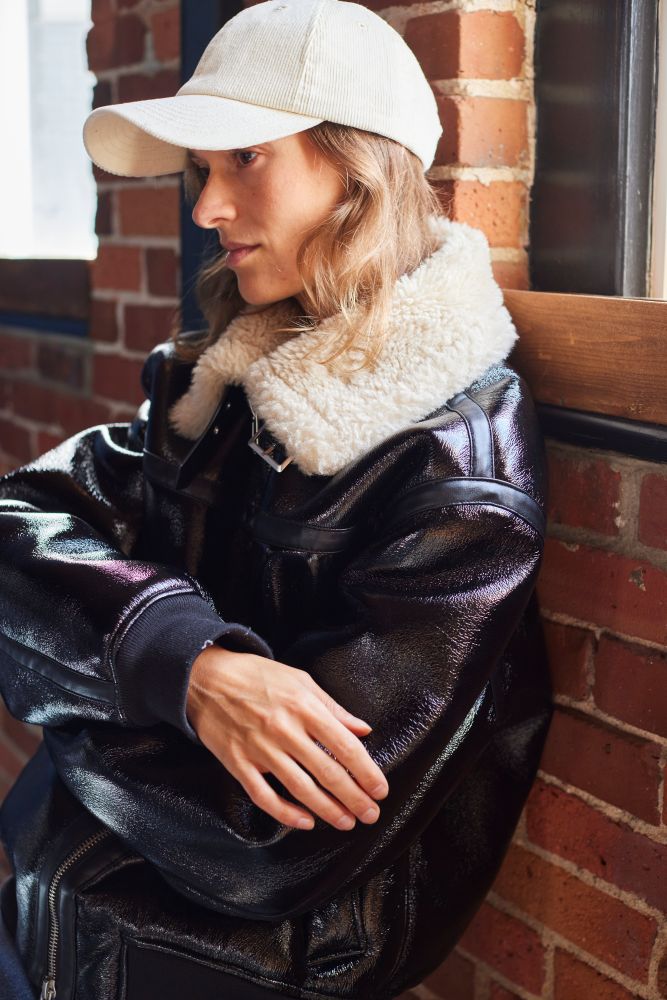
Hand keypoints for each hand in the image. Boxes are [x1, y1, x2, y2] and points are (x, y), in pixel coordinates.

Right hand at [186, 644, 388, 830]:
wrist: (206, 678)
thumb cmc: (256, 676)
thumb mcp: (300, 681)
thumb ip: (333, 708)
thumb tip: (363, 729)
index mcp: (304, 707)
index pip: (345, 745)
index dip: (366, 771)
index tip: (380, 789)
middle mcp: (284, 730)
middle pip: (327, 772)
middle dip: (354, 797)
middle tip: (370, 813)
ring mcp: (259, 749)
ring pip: (300, 788)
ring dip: (327, 810)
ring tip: (345, 822)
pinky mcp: (238, 763)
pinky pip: (264, 796)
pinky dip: (286, 813)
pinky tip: (304, 821)